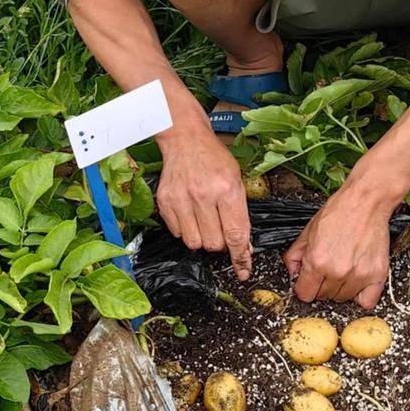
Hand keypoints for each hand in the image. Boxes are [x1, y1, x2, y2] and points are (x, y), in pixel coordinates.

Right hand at [156, 127, 251, 279]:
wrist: (185, 140)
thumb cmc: (214, 159)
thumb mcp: (236, 181)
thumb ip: (240, 214)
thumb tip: (244, 247)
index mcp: (226, 189)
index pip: (235, 234)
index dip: (240, 257)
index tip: (243, 271)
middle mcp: (203, 195)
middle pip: (214, 243)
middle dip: (220, 242)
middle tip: (219, 227)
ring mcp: (181, 199)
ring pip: (194, 243)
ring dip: (202, 238)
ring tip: (204, 220)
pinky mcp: (165, 202)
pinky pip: (177, 233)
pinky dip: (186, 229)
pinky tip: (190, 212)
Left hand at [284, 179, 390, 306]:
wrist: (366, 201)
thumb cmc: (339, 212)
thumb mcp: (307, 231)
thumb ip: (295, 256)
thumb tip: (293, 273)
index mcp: (317, 261)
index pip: (304, 294)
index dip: (304, 287)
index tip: (308, 282)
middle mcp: (337, 271)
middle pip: (323, 297)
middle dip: (321, 286)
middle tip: (327, 269)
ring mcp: (358, 275)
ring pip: (343, 299)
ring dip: (340, 289)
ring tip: (343, 269)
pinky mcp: (377, 275)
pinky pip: (366, 302)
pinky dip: (361, 296)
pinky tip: (356, 281)